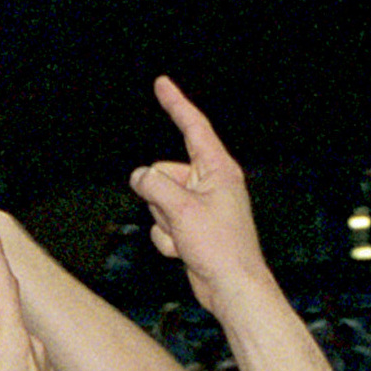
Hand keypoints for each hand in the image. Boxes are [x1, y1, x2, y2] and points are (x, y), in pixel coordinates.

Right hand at [129, 76, 276, 311]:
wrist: (231, 287)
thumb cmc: (220, 247)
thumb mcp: (180, 209)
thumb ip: (154, 185)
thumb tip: (139, 176)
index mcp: (218, 169)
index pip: (193, 127)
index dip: (176, 104)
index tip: (162, 84)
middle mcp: (210, 183)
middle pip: (164, 172)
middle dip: (160, 197)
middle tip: (180, 219)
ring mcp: (200, 206)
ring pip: (159, 201)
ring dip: (164, 222)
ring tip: (187, 237)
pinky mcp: (193, 227)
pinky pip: (163, 224)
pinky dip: (168, 239)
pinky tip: (185, 250)